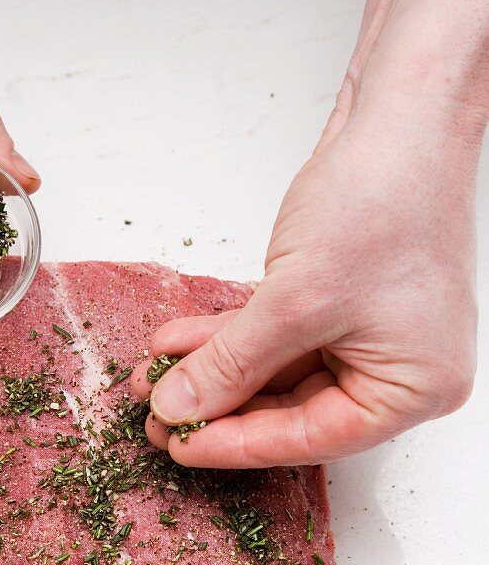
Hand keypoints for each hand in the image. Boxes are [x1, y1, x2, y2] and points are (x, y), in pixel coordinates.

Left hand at [132, 105, 478, 466]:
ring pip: (275, 371)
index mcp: (413, 389)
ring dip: (213, 370)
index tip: (179, 446)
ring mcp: (368, 335)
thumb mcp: (294, 301)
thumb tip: (179, 408)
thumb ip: (232, 364)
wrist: (402, 119)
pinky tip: (177, 342)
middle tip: (155, 414)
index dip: (236, 445)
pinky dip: (229, 337)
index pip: (310, 438)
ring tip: (152, 377)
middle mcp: (396, 370)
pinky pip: (276, 336)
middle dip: (216, 405)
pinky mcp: (340, 302)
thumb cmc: (384, 201)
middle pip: (289, 409)